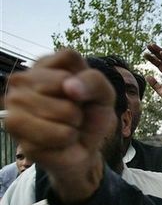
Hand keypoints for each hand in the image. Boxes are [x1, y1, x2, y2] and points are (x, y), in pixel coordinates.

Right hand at [5, 50, 114, 203]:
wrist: (83, 148)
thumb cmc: (90, 116)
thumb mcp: (104, 94)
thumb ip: (94, 81)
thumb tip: (69, 87)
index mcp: (45, 64)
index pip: (68, 56)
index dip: (85, 78)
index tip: (83, 92)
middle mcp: (22, 79)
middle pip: (65, 83)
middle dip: (80, 103)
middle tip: (74, 113)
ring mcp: (14, 102)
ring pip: (63, 110)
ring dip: (74, 124)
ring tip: (67, 126)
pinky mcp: (15, 128)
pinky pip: (59, 134)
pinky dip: (68, 140)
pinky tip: (59, 141)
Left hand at [144, 44, 161, 110]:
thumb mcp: (160, 90)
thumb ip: (154, 83)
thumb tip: (147, 76)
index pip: (158, 64)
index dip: (152, 59)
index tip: (144, 54)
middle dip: (155, 52)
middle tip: (148, 45)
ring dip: (160, 51)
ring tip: (152, 46)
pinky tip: (161, 53)